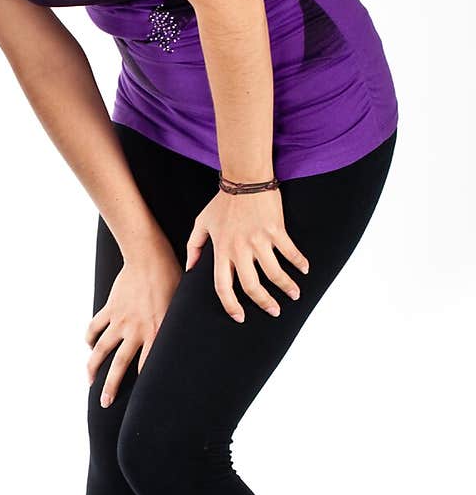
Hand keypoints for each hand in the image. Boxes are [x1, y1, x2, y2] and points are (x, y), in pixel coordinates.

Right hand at [85, 238, 182, 406]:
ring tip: (90, 382)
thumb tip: (192, 343)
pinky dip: (90, 338)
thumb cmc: (171, 279)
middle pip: (119, 364)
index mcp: (157, 331)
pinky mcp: (110, 309)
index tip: (140, 402)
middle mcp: (136, 329)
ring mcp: (120, 320)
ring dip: (93, 367)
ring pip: (101, 349)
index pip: (148, 365)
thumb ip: (180, 328)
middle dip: (111, 386)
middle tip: (105, 403)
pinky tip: (89, 347)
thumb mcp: (182, 306)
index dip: (144, 385)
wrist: (148, 256)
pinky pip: (95, 327)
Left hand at [185, 187, 308, 322]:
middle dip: (264, 303)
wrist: (244, 178)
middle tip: (274, 312)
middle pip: (251, 286)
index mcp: (221, 251)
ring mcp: (259, 240)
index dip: (231, 306)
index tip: (239, 317)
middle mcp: (240, 249)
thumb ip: (194, 247)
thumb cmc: (221, 202)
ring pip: (274, 273)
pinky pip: (290, 252)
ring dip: (287, 287)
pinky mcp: (276, 230)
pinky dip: (299, 263)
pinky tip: (304, 270)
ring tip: (294, 295)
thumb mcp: (201, 223)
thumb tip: (190, 268)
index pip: (223, 287)